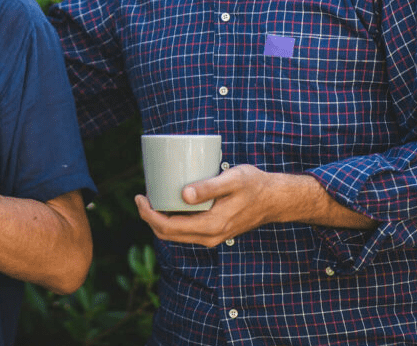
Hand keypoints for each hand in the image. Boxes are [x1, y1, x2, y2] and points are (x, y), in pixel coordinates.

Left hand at [136, 165, 375, 246]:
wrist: (276, 199)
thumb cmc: (254, 185)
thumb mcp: (232, 180)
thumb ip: (209, 187)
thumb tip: (183, 194)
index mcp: (210, 226)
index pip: (168, 227)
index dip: (148, 214)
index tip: (140, 196)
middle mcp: (209, 237)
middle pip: (168, 234)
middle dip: (149, 217)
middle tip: (141, 196)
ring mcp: (212, 237)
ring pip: (176, 235)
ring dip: (160, 220)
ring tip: (152, 199)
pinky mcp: (214, 231)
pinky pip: (186, 231)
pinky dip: (173, 220)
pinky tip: (170, 204)